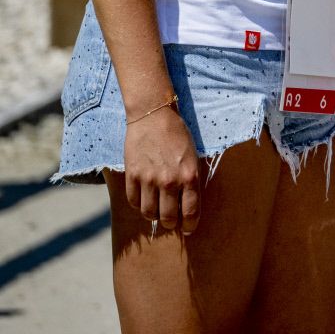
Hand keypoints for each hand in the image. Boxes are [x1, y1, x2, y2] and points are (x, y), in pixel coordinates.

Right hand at [123, 105, 201, 233]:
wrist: (153, 116)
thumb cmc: (178, 135)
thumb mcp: (192, 157)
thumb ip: (190, 180)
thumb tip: (186, 203)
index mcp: (189, 176)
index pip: (191, 211)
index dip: (190, 224)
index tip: (189, 229)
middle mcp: (169, 181)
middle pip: (168, 217)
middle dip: (171, 224)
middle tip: (172, 223)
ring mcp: (149, 179)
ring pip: (149, 213)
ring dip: (154, 217)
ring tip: (157, 213)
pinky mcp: (132, 175)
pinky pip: (133, 201)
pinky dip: (138, 205)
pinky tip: (143, 200)